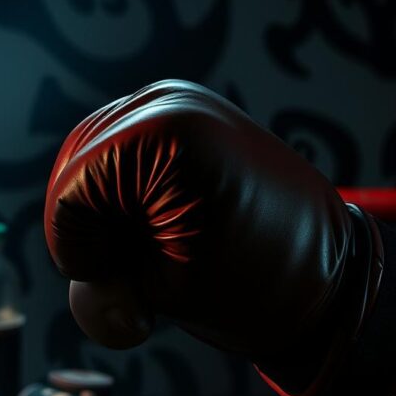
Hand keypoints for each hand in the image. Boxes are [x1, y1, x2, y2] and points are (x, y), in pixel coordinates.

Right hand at [44, 80, 395, 395]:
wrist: (328, 275)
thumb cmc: (256, 289)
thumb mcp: (164, 296)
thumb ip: (95, 289)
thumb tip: (88, 277)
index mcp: (164, 134)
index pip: (67, 197)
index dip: (84, 254)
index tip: (136, 284)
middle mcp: (166, 100)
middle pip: (71, 175)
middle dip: (94, 232)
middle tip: (150, 267)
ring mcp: (173, 100)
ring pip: (85, 166)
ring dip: (106, 216)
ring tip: (160, 243)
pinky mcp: (180, 112)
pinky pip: (112, 155)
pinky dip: (122, 197)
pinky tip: (162, 220)